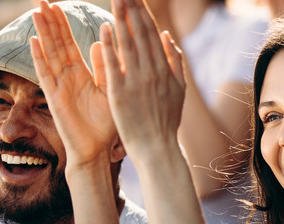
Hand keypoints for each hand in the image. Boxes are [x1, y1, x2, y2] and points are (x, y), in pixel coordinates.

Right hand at [30, 0, 119, 171]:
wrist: (96, 150)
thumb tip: (100, 42)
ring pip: (49, 54)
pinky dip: (39, 58)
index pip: (69, 44)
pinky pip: (45, 74)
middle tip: (42, 0)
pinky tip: (34, 41)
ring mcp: (58, 86)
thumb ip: (104, 67)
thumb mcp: (109, 91)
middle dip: (50, 23)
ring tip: (37, 11)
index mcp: (81, 74)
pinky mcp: (54, 98)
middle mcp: (67, 78)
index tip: (58, 5)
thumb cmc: (106, 124)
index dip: (63, 25)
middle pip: (56, 44)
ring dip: (43, 33)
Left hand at [99, 0, 184, 163]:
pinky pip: (114, 65)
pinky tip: (105, 28)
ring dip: (121, 19)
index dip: (143, 12)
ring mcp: (137, 82)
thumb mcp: (179, 91)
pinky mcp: (121, 94)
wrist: (157, 148)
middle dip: (132, 8)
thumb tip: (167, 36)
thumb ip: (175, 62)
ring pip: (128, 44)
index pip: (152, 34)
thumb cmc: (166, 122)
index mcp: (165, 70)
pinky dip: (110, 46)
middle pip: (140, 33)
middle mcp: (152, 72)